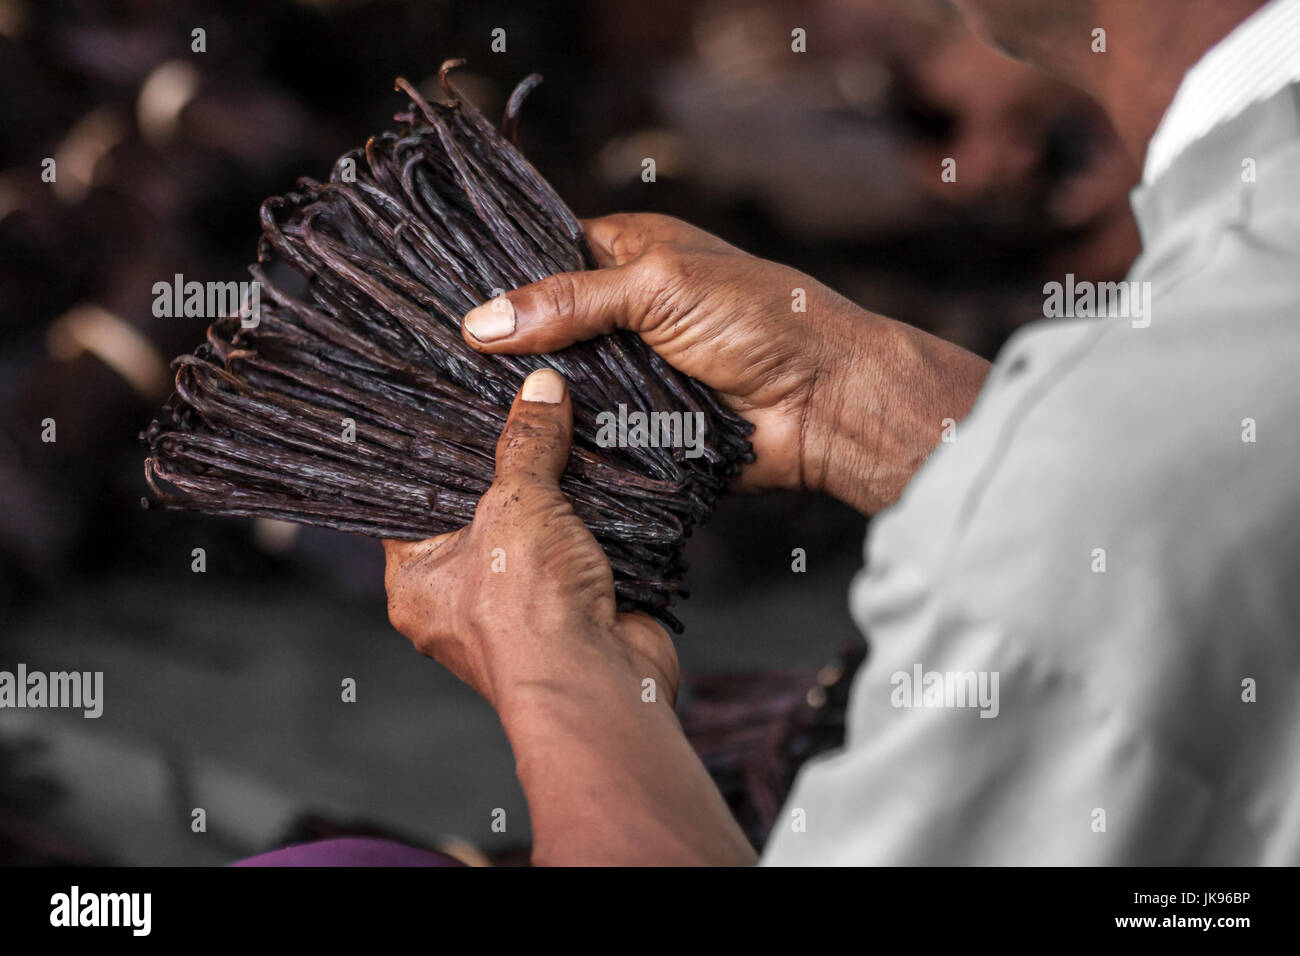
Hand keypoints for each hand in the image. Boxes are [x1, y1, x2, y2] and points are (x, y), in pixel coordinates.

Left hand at [383, 367, 677, 712]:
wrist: (600, 683)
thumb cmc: (527, 612)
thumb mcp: (516, 505)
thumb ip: (526, 444)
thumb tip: (540, 390)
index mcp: (416, 582)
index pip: (413, 504)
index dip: (437, 456)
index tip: (458, 407)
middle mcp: (462, 599)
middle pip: (482, 512)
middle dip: (510, 468)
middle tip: (522, 408)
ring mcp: (522, 606)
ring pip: (537, 530)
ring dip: (560, 494)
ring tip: (570, 430)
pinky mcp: (575, 607)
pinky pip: (581, 549)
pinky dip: (598, 520)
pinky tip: (609, 476)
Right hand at [461, 214, 988, 514]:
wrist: (825, 403)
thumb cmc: (762, 319)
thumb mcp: (659, 288)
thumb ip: (570, 301)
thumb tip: (482, 321)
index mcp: (628, 254)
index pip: (544, 255)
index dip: (500, 277)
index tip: (439, 299)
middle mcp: (622, 311)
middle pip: (543, 327)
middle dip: (505, 346)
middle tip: (433, 361)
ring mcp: (629, 371)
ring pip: (558, 383)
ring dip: (529, 396)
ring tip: (452, 406)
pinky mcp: (638, 424)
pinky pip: (584, 430)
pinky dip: (559, 436)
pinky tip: (509, 442)